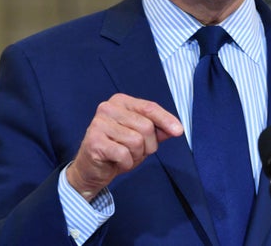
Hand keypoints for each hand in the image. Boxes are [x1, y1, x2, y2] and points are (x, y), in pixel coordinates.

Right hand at [66, 93, 183, 200]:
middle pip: (146, 127)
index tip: (179, 131)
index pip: (149, 108)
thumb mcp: (142, 139)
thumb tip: (176, 128)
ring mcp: (98, 123)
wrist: (91, 170)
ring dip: (136, 155)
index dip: (166, 120)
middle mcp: (108, 108)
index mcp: (121, 101)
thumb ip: (158, 131)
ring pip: (136, 141)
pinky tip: (116, 162)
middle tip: (136, 152)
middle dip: (148, 145)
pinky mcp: (93, 141)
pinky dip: (126, 163)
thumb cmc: (118, 150)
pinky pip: (124, 154)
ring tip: (125, 156)